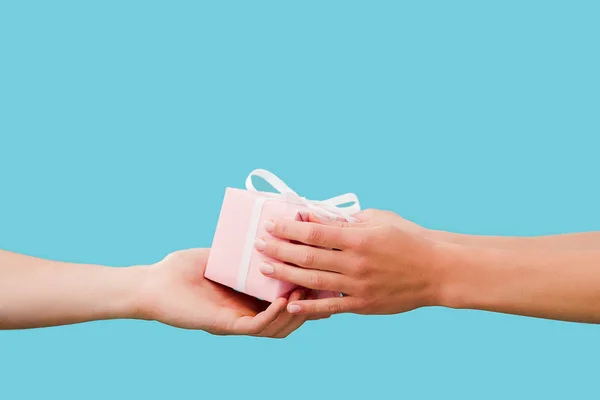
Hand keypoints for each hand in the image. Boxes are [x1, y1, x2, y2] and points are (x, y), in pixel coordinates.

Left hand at [135, 248, 311, 337]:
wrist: (152, 283)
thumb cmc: (180, 268)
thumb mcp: (221, 255)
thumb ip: (243, 250)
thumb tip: (267, 230)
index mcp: (246, 300)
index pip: (283, 305)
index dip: (305, 297)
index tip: (323, 280)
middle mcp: (245, 315)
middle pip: (286, 320)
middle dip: (308, 306)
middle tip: (322, 287)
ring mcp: (235, 323)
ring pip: (276, 328)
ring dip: (294, 312)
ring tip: (305, 291)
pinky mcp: (224, 325)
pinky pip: (256, 326)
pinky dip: (273, 315)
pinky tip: (283, 300)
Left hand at [255, 209, 443, 315]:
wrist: (438, 269)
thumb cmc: (409, 238)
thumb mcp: (379, 219)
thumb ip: (347, 220)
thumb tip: (317, 217)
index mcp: (358, 238)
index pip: (314, 232)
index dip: (288, 228)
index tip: (271, 224)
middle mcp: (355, 263)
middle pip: (307, 256)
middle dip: (280, 249)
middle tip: (259, 244)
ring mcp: (358, 286)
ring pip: (313, 280)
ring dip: (287, 274)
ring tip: (267, 267)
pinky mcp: (364, 305)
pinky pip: (331, 307)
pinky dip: (310, 305)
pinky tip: (291, 301)